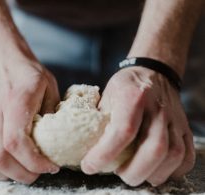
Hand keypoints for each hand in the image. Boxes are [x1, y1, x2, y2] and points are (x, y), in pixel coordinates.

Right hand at [0, 59, 59, 183]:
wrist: (4, 65)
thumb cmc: (29, 76)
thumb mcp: (50, 87)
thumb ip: (54, 112)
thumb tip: (56, 140)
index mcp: (16, 101)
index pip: (15, 141)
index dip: (33, 161)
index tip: (50, 166)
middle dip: (21, 173)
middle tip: (38, 173)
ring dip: (2, 173)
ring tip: (20, 170)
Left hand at [81, 67, 194, 185]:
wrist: (153, 73)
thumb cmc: (126, 86)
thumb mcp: (106, 96)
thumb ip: (99, 119)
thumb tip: (85, 146)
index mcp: (133, 96)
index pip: (123, 130)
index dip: (105, 153)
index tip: (89, 166)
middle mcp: (157, 108)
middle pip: (154, 148)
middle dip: (134, 171)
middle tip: (119, 175)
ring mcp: (174, 118)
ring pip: (173, 154)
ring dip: (153, 173)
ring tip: (135, 174)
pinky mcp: (184, 127)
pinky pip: (186, 155)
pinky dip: (173, 170)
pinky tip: (156, 171)